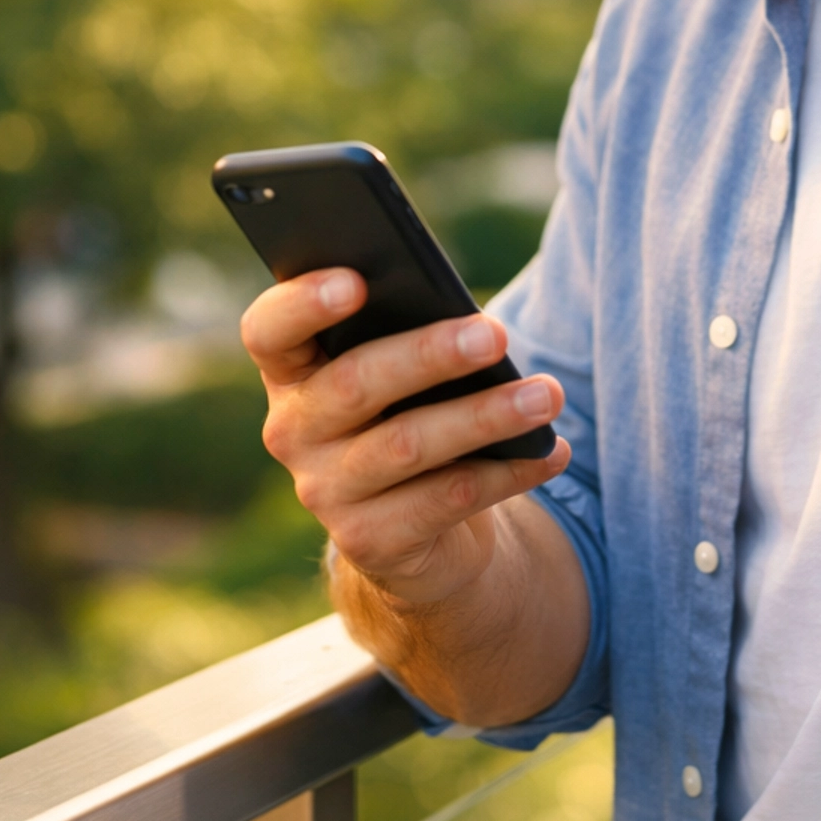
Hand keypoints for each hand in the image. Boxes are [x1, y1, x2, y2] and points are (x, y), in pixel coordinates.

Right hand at [241, 267, 569, 611]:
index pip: (269, 331)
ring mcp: (324, 491)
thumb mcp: (400, 371)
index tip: (356, 280)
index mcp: (292, 370)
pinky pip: (444, 501)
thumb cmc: (411, 411)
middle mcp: (293, 431)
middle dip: (429, 354)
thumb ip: (407, 335)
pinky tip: (550, 451)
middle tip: (495, 334)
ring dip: (485, 417)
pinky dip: (506, 473)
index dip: (302, 304)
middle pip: (353, 384)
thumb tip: (473, 324)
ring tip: (545, 396)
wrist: (415, 526)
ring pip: (407, 445)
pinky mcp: (368, 541)